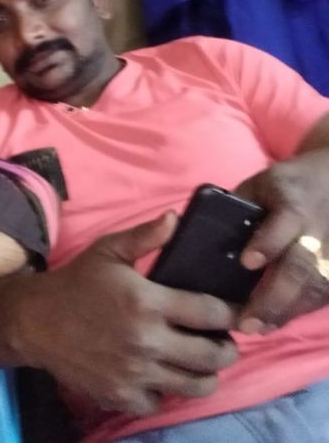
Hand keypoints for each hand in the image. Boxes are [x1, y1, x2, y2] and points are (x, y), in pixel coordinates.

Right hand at [20, 213, 238, 415]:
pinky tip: (161, 375)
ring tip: (200, 361)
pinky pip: (160, 402)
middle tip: (223, 341)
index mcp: (148, 302)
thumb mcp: (108, 250)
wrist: (36, 320)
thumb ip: (145, 235)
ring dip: (205, 375)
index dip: (229, 313)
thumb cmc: (77, 282)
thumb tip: (176, 217)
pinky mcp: (120, 396)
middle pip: (213, 356)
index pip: (211, 313)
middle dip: (227, 349)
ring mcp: (135, 373)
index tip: (231, 312)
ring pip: (195, 386)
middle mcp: (147, 341)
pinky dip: (166, 391)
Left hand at [236, 150, 328, 333]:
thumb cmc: (287, 185)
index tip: (247, 262)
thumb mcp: (261, 184)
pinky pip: (320, 296)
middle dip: (273, 296)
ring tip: (255, 328)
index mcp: (294, 204)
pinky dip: (296, 312)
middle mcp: (316, 231)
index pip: (283, 225)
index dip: (267, 244)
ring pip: (313, 288)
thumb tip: (197, 228)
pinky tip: (273, 323)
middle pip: (300, 267)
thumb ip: (237, 206)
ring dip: (284, 312)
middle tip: (247, 322)